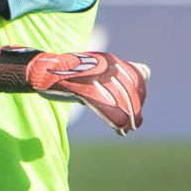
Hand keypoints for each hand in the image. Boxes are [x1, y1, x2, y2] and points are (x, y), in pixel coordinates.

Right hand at [0, 48, 149, 134]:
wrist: (43, 71)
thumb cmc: (69, 71)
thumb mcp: (97, 67)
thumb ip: (121, 71)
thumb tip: (148, 71)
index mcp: (111, 60)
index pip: (137, 78)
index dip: (140, 95)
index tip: (137, 109)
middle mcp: (107, 66)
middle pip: (130, 93)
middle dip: (134, 111)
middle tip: (134, 124)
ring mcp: (96, 78)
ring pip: (121, 102)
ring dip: (127, 119)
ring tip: (127, 129)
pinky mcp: (84, 90)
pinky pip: (106, 108)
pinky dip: (115, 121)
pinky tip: (119, 130)